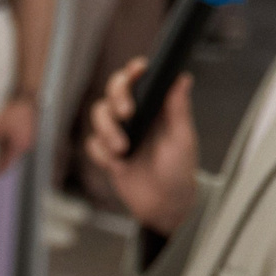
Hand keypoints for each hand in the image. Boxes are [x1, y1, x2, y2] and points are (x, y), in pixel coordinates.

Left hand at [0, 93, 38, 172]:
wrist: (28, 101)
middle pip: (10, 158)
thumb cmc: (16, 113)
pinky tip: (1, 139)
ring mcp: (26, 140)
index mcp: (17, 148)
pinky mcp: (26, 133)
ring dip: (3, 152)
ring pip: (12, 150)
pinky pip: (15, 143)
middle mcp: (24, 146)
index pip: (6, 164)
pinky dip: (7, 144)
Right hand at [83, 58, 198, 234]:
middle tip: (127, 113)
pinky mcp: (107, 152)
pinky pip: (93, 144)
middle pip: (113, 90)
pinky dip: (102, 153)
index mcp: (154, 106)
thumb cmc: (179, 171)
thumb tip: (182, 79)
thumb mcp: (183, 139)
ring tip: (123, 149)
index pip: (139, 79)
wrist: (164, 204)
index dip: (134, 71)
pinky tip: (117, 164)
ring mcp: (119, 132)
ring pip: (99, 115)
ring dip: (108, 130)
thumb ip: (179, 109)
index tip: (138, 70)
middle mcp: (135, 115)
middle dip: (117, 98)